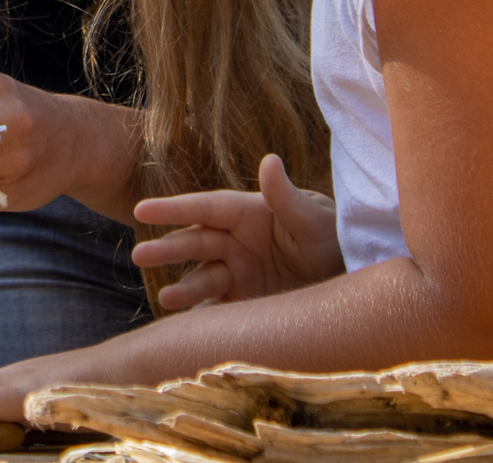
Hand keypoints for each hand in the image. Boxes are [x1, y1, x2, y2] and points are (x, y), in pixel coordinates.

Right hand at [132, 154, 341, 309]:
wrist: (352, 278)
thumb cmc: (336, 237)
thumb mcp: (314, 218)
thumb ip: (287, 196)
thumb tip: (269, 160)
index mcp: (247, 213)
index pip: (205, 208)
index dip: (173, 209)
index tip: (142, 210)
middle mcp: (236, 241)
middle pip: (195, 242)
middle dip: (168, 250)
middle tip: (140, 257)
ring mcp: (238, 272)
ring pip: (202, 278)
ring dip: (184, 287)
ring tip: (167, 298)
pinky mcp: (244, 301)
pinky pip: (217, 310)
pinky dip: (201, 321)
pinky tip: (184, 332)